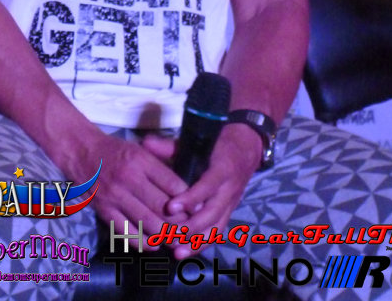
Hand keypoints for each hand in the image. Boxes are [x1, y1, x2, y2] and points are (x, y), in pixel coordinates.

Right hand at [77, 130, 187, 247]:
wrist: (83, 152)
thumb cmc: (116, 151)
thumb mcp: (141, 150)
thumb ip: (161, 166)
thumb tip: (185, 190)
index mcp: (141, 160)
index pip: (172, 183)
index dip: (187, 199)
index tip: (197, 208)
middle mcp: (129, 178)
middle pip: (161, 206)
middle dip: (179, 221)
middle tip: (189, 229)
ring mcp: (115, 196)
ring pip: (146, 222)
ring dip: (164, 234)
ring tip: (175, 240)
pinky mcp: (104, 210)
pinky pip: (126, 232)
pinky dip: (142, 242)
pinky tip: (153, 244)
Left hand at [164, 123, 262, 258]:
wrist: (246, 147)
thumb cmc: (216, 143)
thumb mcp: (196, 140)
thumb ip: (170, 145)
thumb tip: (145, 143)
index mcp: (222, 168)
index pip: (207, 186)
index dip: (191, 198)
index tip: (171, 207)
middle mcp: (229, 188)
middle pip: (213, 212)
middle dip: (192, 227)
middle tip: (170, 235)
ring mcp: (231, 202)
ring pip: (217, 226)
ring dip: (197, 241)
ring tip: (177, 251)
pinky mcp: (229, 212)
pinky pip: (218, 231)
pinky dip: (204, 243)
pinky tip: (187, 251)